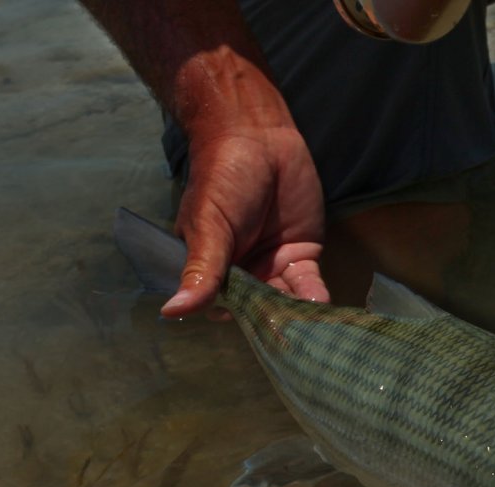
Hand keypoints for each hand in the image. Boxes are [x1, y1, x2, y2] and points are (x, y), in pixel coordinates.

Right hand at [161, 124, 328, 317]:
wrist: (259, 139)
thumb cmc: (222, 179)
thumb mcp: (209, 226)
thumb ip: (201, 270)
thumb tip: (173, 312)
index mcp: (210, 269)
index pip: (221, 306)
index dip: (236, 319)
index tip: (252, 333)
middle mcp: (241, 274)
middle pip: (258, 309)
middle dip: (273, 322)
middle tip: (289, 339)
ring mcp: (272, 266)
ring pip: (285, 301)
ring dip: (297, 315)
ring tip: (309, 329)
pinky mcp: (301, 255)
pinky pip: (308, 284)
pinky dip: (314, 296)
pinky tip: (321, 306)